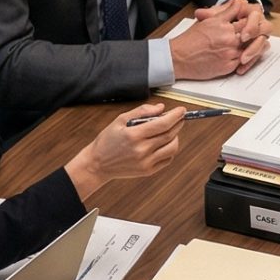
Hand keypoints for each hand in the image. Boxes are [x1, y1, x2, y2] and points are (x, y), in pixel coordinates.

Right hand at [65, 103, 186, 200]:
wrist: (98, 164)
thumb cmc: (107, 140)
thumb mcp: (120, 120)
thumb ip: (141, 111)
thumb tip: (161, 108)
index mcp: (133, 135)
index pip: (163, 124)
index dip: (175, 115)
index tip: (181, 110)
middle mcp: (141, 150)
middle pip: (170, 135)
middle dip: (178, 124)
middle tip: (179, 118)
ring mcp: (145, 162)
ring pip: (172, 148)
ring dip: (176, 137)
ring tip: (170, 131)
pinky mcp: (148, 171)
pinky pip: (167, 159)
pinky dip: (170, 150)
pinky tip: (163, 144)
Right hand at [171, 2, 264, 81]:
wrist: (178, 58)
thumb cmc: (190, 39)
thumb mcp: (208, 20)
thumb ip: (226, 11)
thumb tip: (239, 2)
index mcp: (223, 25)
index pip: (247, 19)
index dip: (254, 19)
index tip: (256, 18)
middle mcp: (228, 38)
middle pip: (252, 34)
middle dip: (257, 32)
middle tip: (260, 32)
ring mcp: (229, 53)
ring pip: (251, 49)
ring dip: (254, 46)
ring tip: (254, 44)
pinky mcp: (228, 67)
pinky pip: (244, 62)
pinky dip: (246, 59)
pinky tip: (245, 56)